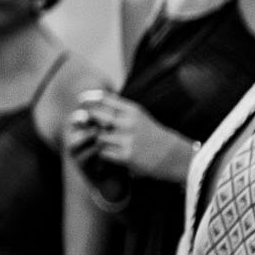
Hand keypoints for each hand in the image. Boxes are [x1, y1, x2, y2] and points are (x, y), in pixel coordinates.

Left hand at [73, 91, 193, 182]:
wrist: (174, 155)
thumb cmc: (152, 135)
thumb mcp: (139, 116)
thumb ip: (120, 110)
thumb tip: (93, 103)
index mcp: (133, 110)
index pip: (105, 99)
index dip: (90, 99)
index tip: (80, 101)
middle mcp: (129, 123)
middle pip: (96, 115)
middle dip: (87, 118)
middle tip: (83, 123)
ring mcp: (127, 140)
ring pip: (98, 136)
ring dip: (96, 140)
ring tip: (101, 142)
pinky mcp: (126, 156)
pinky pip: (103, 152)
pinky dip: (102, 153)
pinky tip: (107, 153)